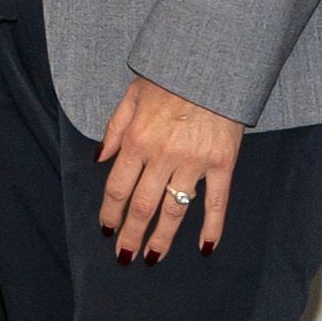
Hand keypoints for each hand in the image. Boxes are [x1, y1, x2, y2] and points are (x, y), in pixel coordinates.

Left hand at [92, 77, 243, 260]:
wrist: (213, 63)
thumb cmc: (170, 76)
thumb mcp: (132, 94)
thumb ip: (114, 128)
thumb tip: (99, 159)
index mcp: (137, 139)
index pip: (117, 187)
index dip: (110, 213)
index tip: (107, 230)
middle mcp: (162, 155)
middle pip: (142, 206)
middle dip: (130, 234)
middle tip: (124, 257)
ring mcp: (194, 161)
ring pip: (175, 209)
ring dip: (162, 237)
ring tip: (153, 257)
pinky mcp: (222, 162)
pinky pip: (216, 201)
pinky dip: (212, 226)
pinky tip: (205, 247)